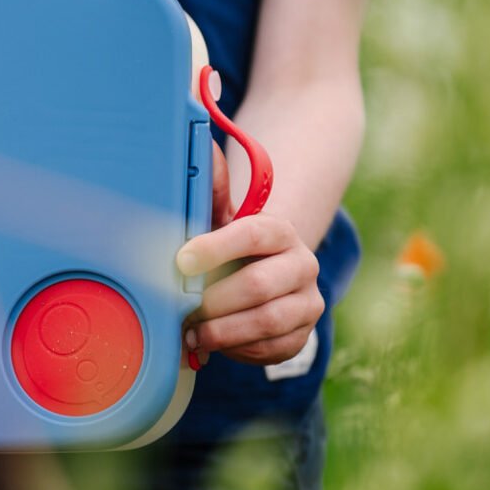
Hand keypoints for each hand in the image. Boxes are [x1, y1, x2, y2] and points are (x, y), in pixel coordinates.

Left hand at [176, 143, 322, 365]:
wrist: (259, 283)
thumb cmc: (227, 250)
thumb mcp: (217, 221)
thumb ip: (208, 189)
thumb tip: (198, 140)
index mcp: (278, 231)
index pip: (252, 234)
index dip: (215, 248)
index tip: (180, 261)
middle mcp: (301, 264)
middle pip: (257, 285)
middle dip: (213, 301)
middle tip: (181, 308)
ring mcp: (308, 301)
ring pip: (267, 320)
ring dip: (222, 330)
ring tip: (192, 333)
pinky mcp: (304, 334)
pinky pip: (272, 348)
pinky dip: (238, 349)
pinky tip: (214, 344)